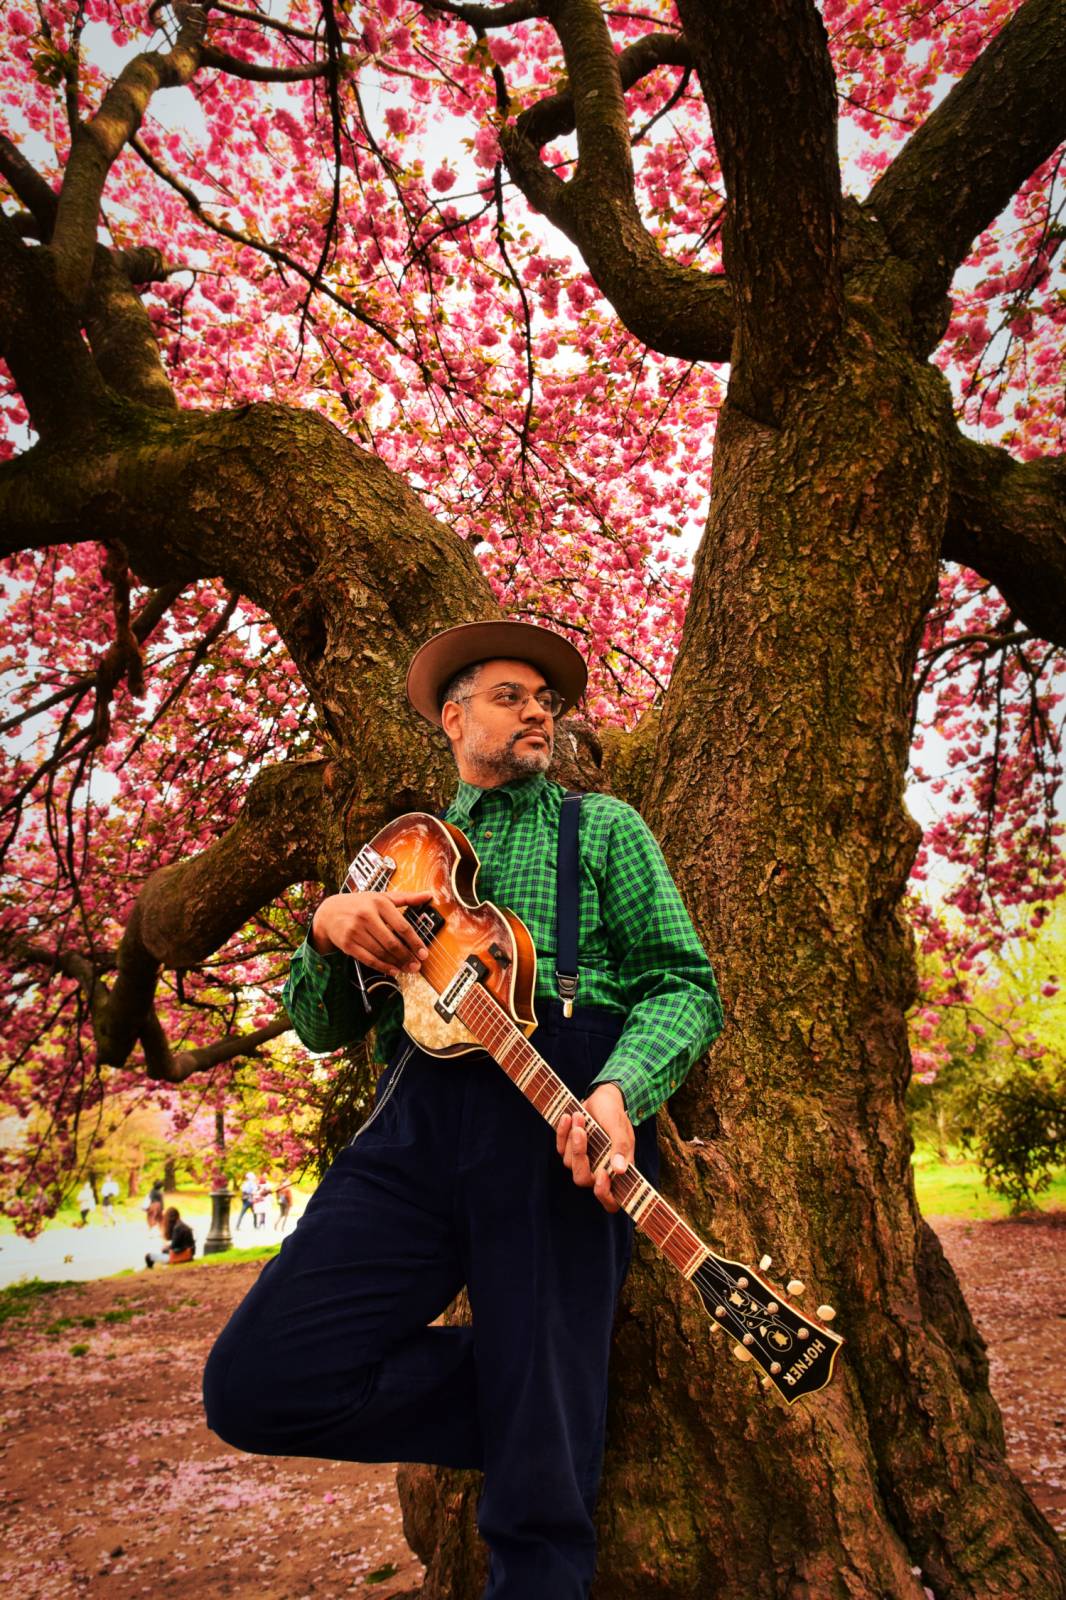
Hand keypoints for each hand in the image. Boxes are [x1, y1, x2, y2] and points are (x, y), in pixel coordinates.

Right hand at [310, 889, 433, 975]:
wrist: (329, 912)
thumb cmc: (360, 904)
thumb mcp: (381, 897)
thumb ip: (406, 898)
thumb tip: (428, 895)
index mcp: (378, 903)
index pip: (402, 926)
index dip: (415, 942)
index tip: (424, 953)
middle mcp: (366, 916)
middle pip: (391, 942)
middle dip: (407, 956)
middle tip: (417, 965)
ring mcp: (355, 931)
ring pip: (381, 952)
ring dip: (397, 963)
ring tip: (408, 968)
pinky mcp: (347, 944)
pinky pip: (368, 959)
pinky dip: (382, 967)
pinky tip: (393, 970)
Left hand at [556, 1082, 633, 1213]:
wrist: (603, 1098)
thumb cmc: (615, 1115)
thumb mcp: (621, 1129)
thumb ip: (621, 1148)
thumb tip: (620, 1170)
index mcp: (617, 1171)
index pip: (610, 1201)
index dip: (604, 1195)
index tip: (602, 1175)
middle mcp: (599, 1170)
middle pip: (582, 1179)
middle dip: (579, 1156)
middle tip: (581, 1132)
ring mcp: (583, 1161)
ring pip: (569, 1162)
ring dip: (573, 1138)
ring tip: (580, 1116)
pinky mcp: (569, 1149)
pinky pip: (560, 1148)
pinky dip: (563, 1132)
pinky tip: (569, 1116)